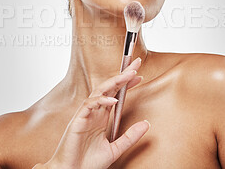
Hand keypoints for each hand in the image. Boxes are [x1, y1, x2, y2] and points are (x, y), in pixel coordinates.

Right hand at [33, 57, 149, 168]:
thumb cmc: (88, 163)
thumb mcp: (115, 149)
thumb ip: (130, 137)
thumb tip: (146, 124)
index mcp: (101, 117)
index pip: (115, 94)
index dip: (127, 84)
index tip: (140, 76)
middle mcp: (94, 113)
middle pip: (108, 88)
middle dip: (122, 75)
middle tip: (136, 64)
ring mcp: (85, 115)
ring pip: (99, 92)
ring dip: (113, 82)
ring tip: (128, 75)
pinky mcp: (78, 121)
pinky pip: (89, 105)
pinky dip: (101, 100)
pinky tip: (113, 100)